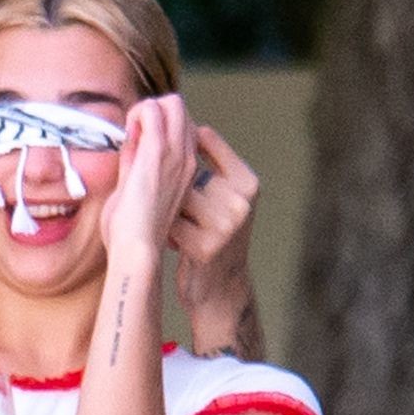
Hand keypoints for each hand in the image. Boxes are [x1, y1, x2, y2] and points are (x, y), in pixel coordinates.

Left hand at [100, 96, 196, 256]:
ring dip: (143, 110)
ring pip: (171, 103)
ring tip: (130, 136)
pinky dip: (135, 113)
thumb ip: (137, 165)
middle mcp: (189, 159)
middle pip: (178, 107)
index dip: (157, 123)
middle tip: (132, 132)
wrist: (139, 256)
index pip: (181, 124)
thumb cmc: (136, 237)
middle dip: (152, 108)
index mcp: (187, 169)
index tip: (137, 140)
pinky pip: (151, 111)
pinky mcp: (158, 154)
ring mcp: (178, 155)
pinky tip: (125, 137)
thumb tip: (131, 139)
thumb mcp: (142, 195)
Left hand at [171, 124, 258, 327]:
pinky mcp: (205, 247)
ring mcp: (225, 225)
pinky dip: (165, 229)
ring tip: (173, 221)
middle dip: (173, 185)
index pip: (205, 141)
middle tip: (171, 200)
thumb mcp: (224, 197)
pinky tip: (171, 239)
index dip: (181, 146)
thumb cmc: (214, 235)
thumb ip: (209, 165)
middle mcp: (240, 201)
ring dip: (168, 208)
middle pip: (186, 172)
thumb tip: (181, 126)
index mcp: (248, 182)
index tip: (171, 157)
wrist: (221, 288)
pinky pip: (170, 223)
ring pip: (176, 197)